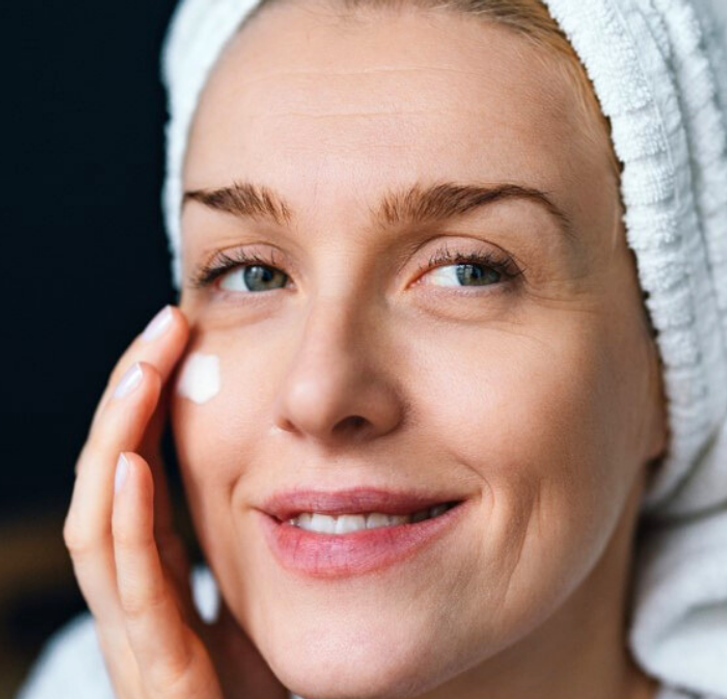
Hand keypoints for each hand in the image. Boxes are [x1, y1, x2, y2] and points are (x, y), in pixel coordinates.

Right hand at [63, 306, 284, 698]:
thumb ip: (277, 546)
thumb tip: (320, 464)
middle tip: (163, 328)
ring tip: (144, 370)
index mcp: (169, 588)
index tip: (180, 337)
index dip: (146, 409)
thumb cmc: (290, 691)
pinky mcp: (161, 682)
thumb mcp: (282, 603)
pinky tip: (133, 466)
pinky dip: (126, 525)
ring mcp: (142, 647)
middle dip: (128, 404)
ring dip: (117, 441)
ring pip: (101, 530)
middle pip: (110, 488)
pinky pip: (134, 594)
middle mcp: (142, 611)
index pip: (139, 481)